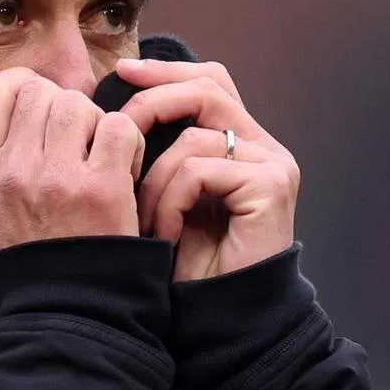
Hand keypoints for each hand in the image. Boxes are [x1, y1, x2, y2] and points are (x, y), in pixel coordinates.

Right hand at [0, 68, 146, 255]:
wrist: (68, 309)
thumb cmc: (33, 252)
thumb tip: (22, 95)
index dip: (19, 85)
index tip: (37, 103)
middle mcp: (15, 170)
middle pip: (39, 91)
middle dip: (62, 106)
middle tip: (74, 140)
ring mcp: (58, 178)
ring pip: (78, 104)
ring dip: (94, 122)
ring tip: (97, 154)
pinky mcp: (103, 189)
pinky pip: (119, 127)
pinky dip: (127, 140)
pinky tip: (121, 166)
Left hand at [116, 59, 298, 280]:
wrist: (218, 317)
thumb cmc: (185, 261)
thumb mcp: (166, 194)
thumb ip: (160, 149)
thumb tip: (117, 105)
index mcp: (241, 144)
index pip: (209, 83)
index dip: (167, 72)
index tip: (124, 72)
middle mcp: (264, 148)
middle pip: (209, 89)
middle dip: (155, 98)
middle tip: (118, 119)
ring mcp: (273, 165)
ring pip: (193, 136)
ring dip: (154, 179)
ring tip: (145, 219)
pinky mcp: (272, 186)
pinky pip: (200, 170)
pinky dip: (171, 200)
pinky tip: (166, 232)